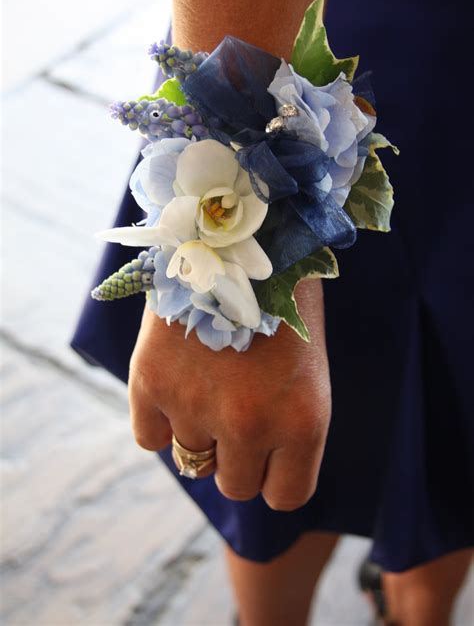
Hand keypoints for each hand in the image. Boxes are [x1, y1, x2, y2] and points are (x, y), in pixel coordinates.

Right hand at [128, 278, 330, 510]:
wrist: (245, 235)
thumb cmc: (284, 303)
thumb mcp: (306, 372)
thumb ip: (283, 426)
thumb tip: (246, 463)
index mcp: (304, 421)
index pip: (286, 495)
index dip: (275, 474)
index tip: (269, 450)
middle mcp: (250, 423)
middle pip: (235, 484)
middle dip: (237, 455)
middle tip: (236, 408)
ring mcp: (196, 404)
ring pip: (193, 461)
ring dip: (200, 432)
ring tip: (209, 383)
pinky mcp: (151, 381)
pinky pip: (150, 439)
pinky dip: (160, 420)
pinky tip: (176, 382)